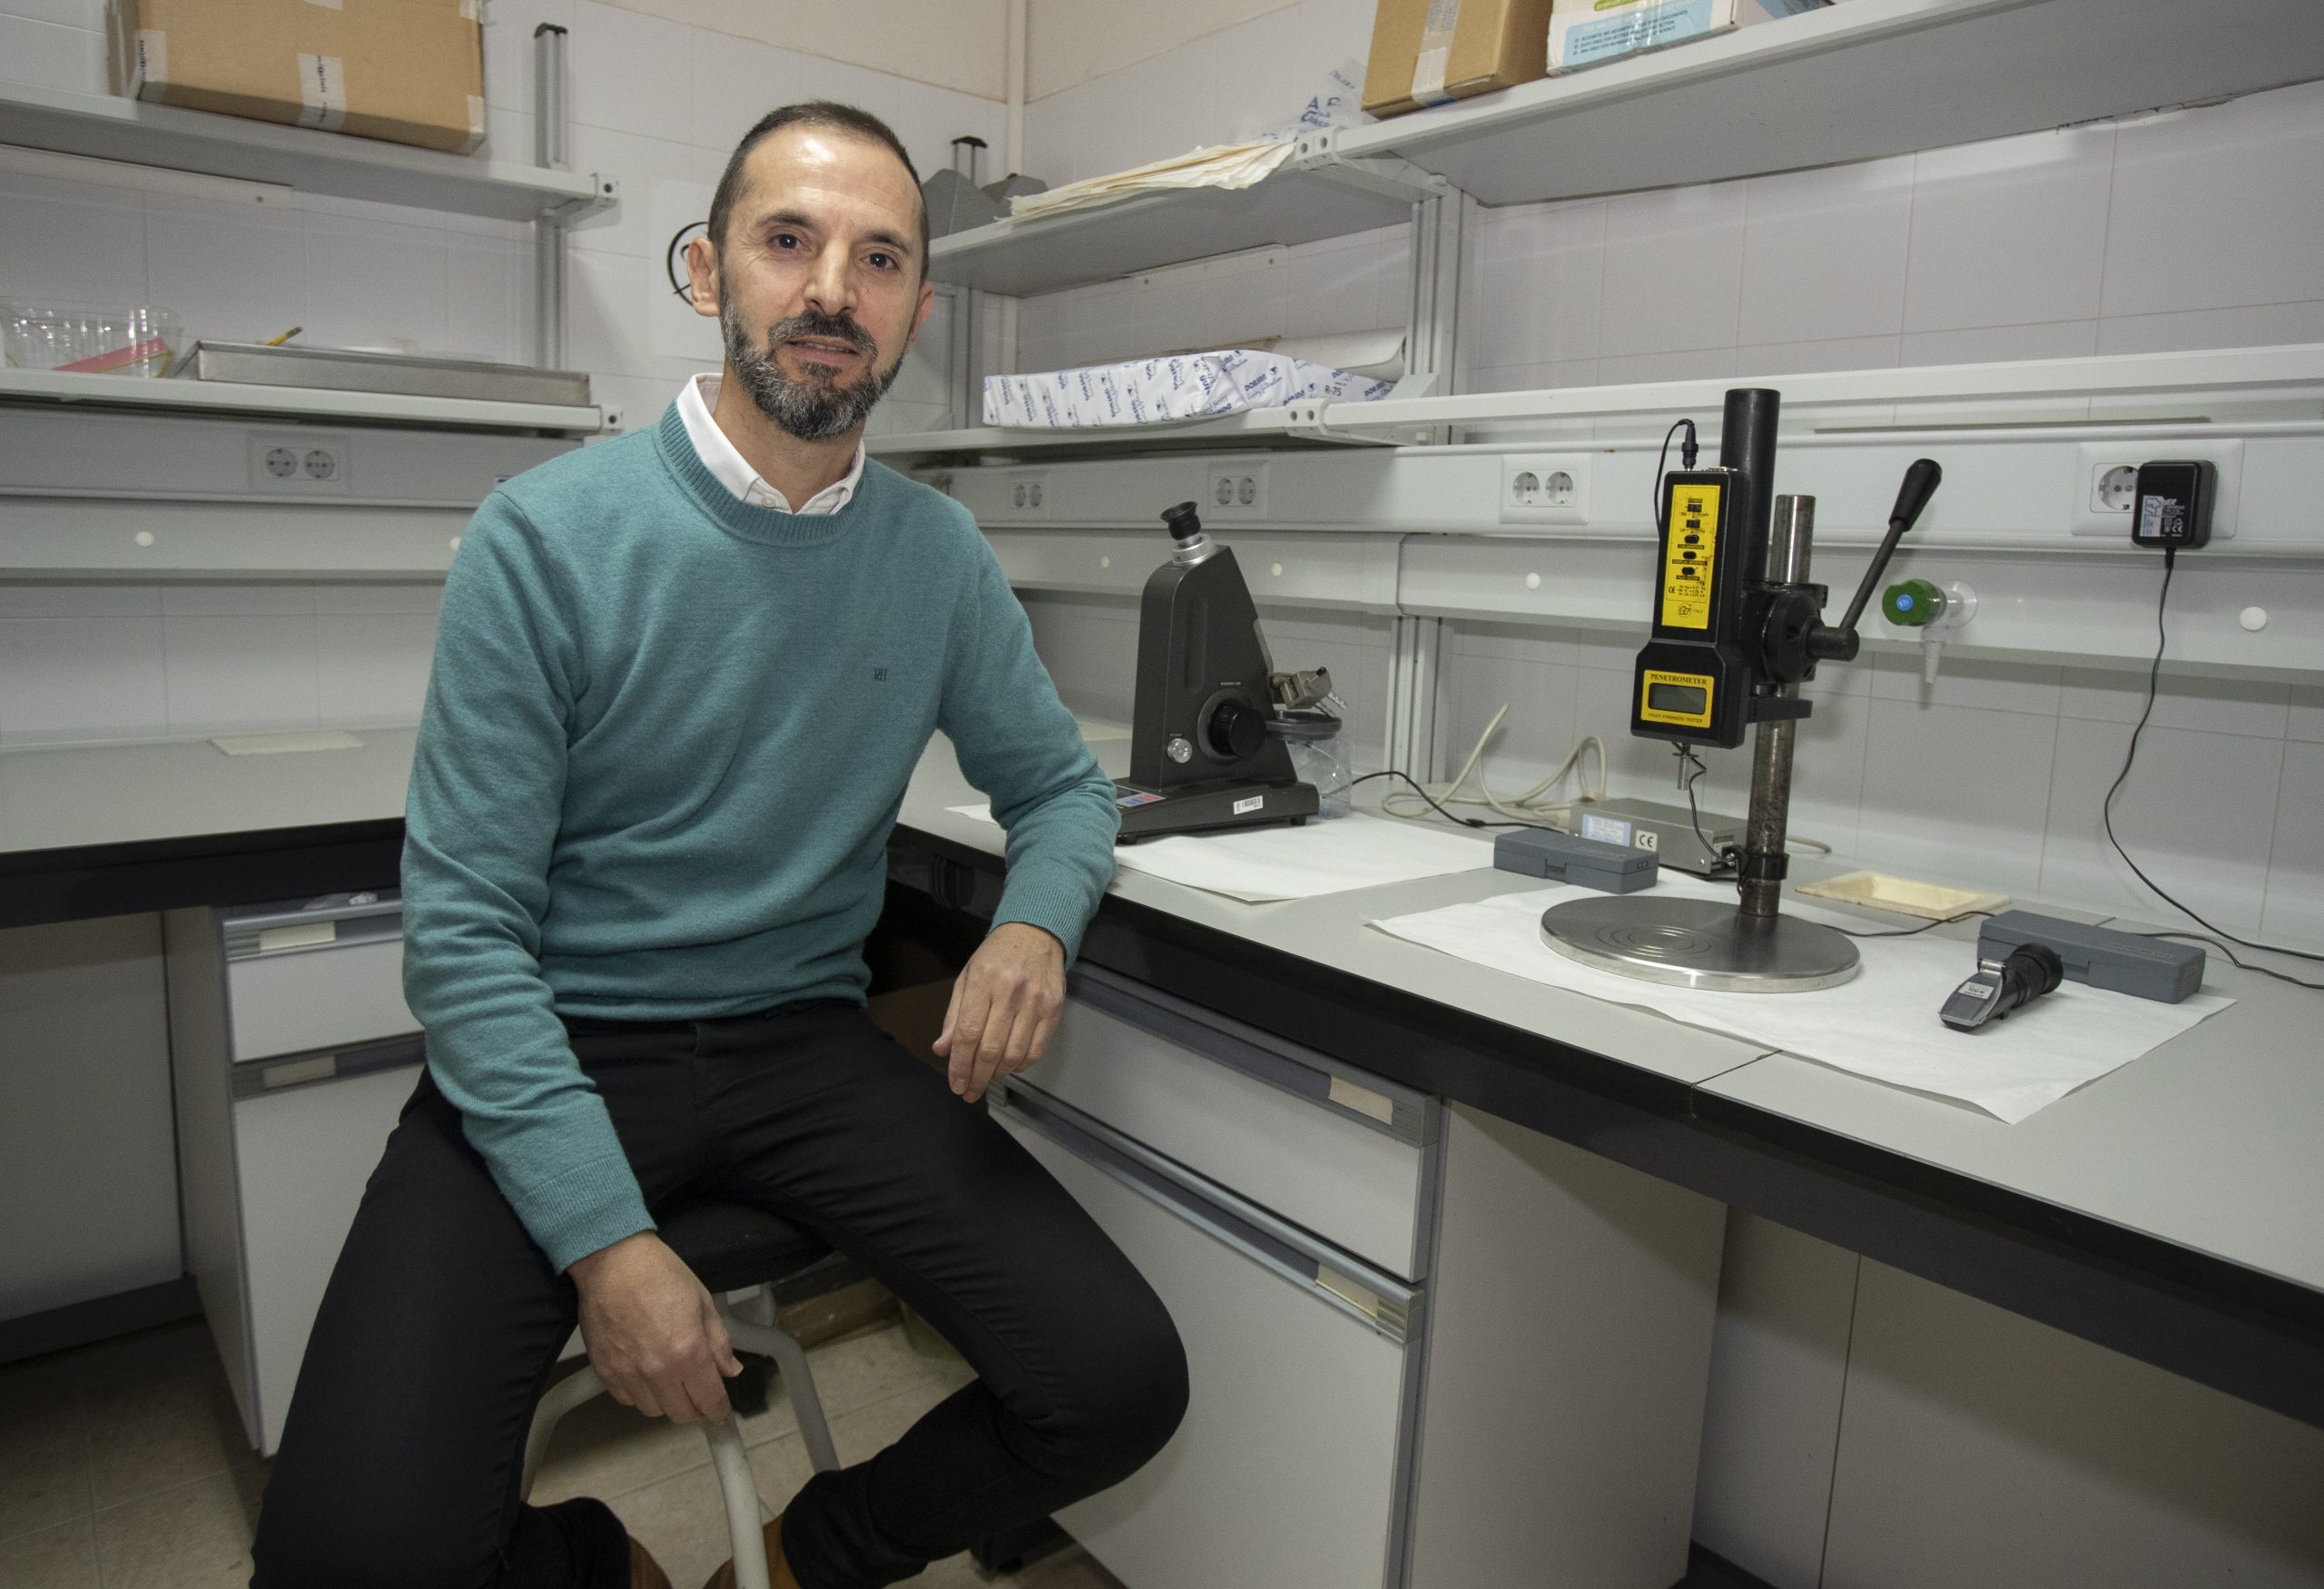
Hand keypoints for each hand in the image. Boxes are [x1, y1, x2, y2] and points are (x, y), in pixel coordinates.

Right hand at [568, 1231, 741, 1423]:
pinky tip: (644, 1372)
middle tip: (698, 1393)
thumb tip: (729, 1369)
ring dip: (666, 1401)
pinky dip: (638, 1393)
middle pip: (681, 1414)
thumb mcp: (702, 1302)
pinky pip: (626, 1399)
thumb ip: (718, 1342)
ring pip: (653, 1410)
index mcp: (687, 1352)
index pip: (709, 1400)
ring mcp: (627, 1373)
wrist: (613, 1261)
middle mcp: (657, 1370)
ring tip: (669, 1378)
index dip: (719, 1410)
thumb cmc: (657, 1273)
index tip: (721, 1411)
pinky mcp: (605, 1371)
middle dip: (695, 1407)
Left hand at [933, 922, 1064, 1103]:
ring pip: (1014, 1054)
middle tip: (969, 1092)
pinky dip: (1021, 1065)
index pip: (968, 1033)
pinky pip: (1036, 1049)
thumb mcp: (967, 978)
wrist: (1035, 934)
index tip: (956, 1084)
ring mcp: (1035, 1001)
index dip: (960, 1064)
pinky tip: (1010, 1067)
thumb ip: (955, 1015)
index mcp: (982, 981)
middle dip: (977, 1077)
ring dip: (998, 1074)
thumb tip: (942, 1050)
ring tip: (987, 1079)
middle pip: (990, 1049)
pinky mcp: (1054, 1009)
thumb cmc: (996, 957)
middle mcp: (1010, 992)